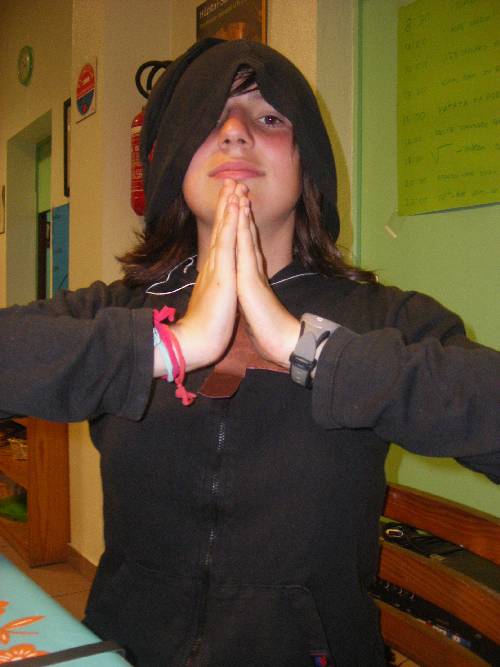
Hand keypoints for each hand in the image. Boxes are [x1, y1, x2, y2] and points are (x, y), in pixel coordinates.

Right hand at [166, 180, 240, 371]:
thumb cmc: (206, 328)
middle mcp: (214, 265)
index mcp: (215, 273)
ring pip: (224, 230)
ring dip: (229, 206)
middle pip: (222, 229)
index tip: (231, 200)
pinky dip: (231, 223)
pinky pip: (227, 243)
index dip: (227, 220)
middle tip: (230, 181)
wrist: (197, 342)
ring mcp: (217, 267)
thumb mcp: (215, 303)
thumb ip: (215, 290)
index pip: (223, 241)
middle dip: (226, 204)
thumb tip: (217, 286)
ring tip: (232, 184)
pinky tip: (235, 206)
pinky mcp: (221, 274)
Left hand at [235, 196, 299, 367]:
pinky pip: (244, 249)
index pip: (246, 247)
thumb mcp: (256, 308)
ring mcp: (252, 273)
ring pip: (246, 236)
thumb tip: (249, 294)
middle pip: (247, 235)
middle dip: (243, 212)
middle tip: (240, 188)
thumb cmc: (269, 330)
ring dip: (242, 213)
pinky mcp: (250, 280)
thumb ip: (253, 295)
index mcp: (252, 278)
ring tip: (240, 191)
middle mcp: (254, 270)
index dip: (243, 226)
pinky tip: (240, 214)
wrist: (281, 342)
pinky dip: (241, 230)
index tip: (239, 207)